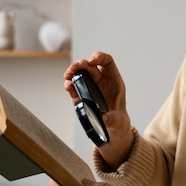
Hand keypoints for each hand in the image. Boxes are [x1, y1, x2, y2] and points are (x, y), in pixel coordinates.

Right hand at [64, 52, 133, 168]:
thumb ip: (111, 119)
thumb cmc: (118, 120)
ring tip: (67, 76)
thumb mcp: (118, 120)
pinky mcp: (82, 96)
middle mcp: (101, 81)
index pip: (107, 61)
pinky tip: (68, 86)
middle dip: (81, 64)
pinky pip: (75, 87)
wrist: (112, 129)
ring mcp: (91, 87)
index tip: (92, 60)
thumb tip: (103, 118)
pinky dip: (70, 85)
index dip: (100, 57)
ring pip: (80, 74)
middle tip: (73, 69)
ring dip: (73, 72)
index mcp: (114, 81)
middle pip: (90, 66)